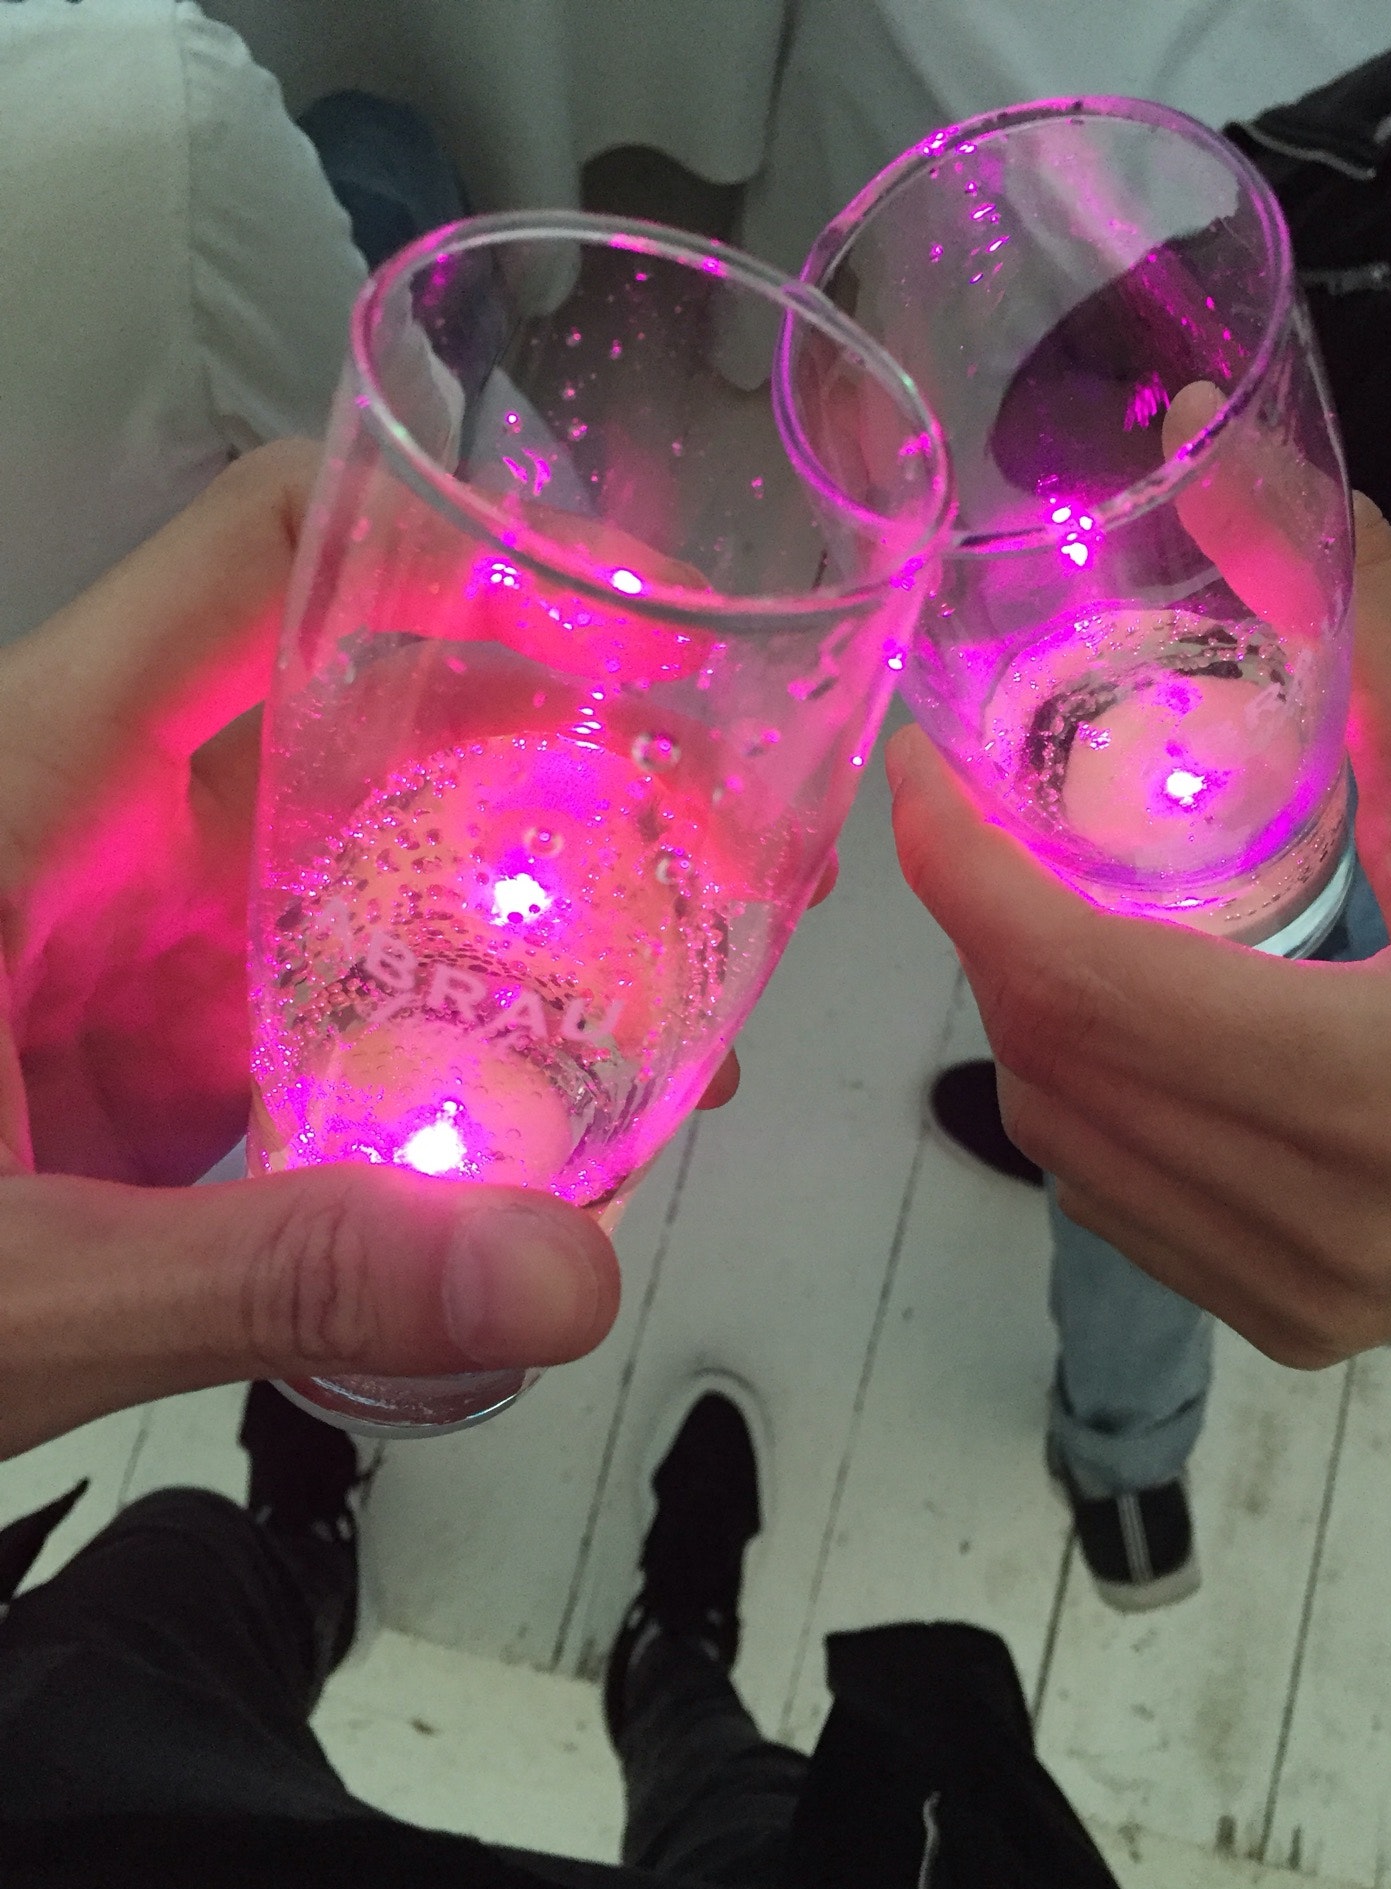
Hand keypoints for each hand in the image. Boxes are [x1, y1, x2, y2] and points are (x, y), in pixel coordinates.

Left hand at [0, 444, 619, 1457]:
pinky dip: (434, 1040)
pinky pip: (318, 1001)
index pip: (263, 562)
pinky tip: (551, 1113)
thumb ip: (285, 1269)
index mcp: (39, 785)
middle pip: (363, 715)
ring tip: (699, 981)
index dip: (452, 533)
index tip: (642, 598)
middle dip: (560, 752)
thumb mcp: (17, 1280)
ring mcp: (122, 940)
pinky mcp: (134, 1047)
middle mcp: (97, 826)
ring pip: (356, 871)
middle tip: (745, 823)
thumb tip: (569, 1279)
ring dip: (516, 912)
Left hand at [887, 488, 1390, 1367]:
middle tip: (1006, 832)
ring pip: (1061, 1133)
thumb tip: (1249, 466)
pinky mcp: (1283, 1316)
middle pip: (1052, 1055)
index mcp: (1379, 1087)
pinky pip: (1106, 1195)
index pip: (1082, 984)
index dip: (969, 873)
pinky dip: (1086, 1099)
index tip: (924, 776)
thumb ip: (1382, 650)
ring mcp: (1297, 1286)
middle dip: (997, 931)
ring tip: (1082, 920)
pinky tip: (1143, 1033)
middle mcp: (1321, 1218)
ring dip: (1035, 1012)